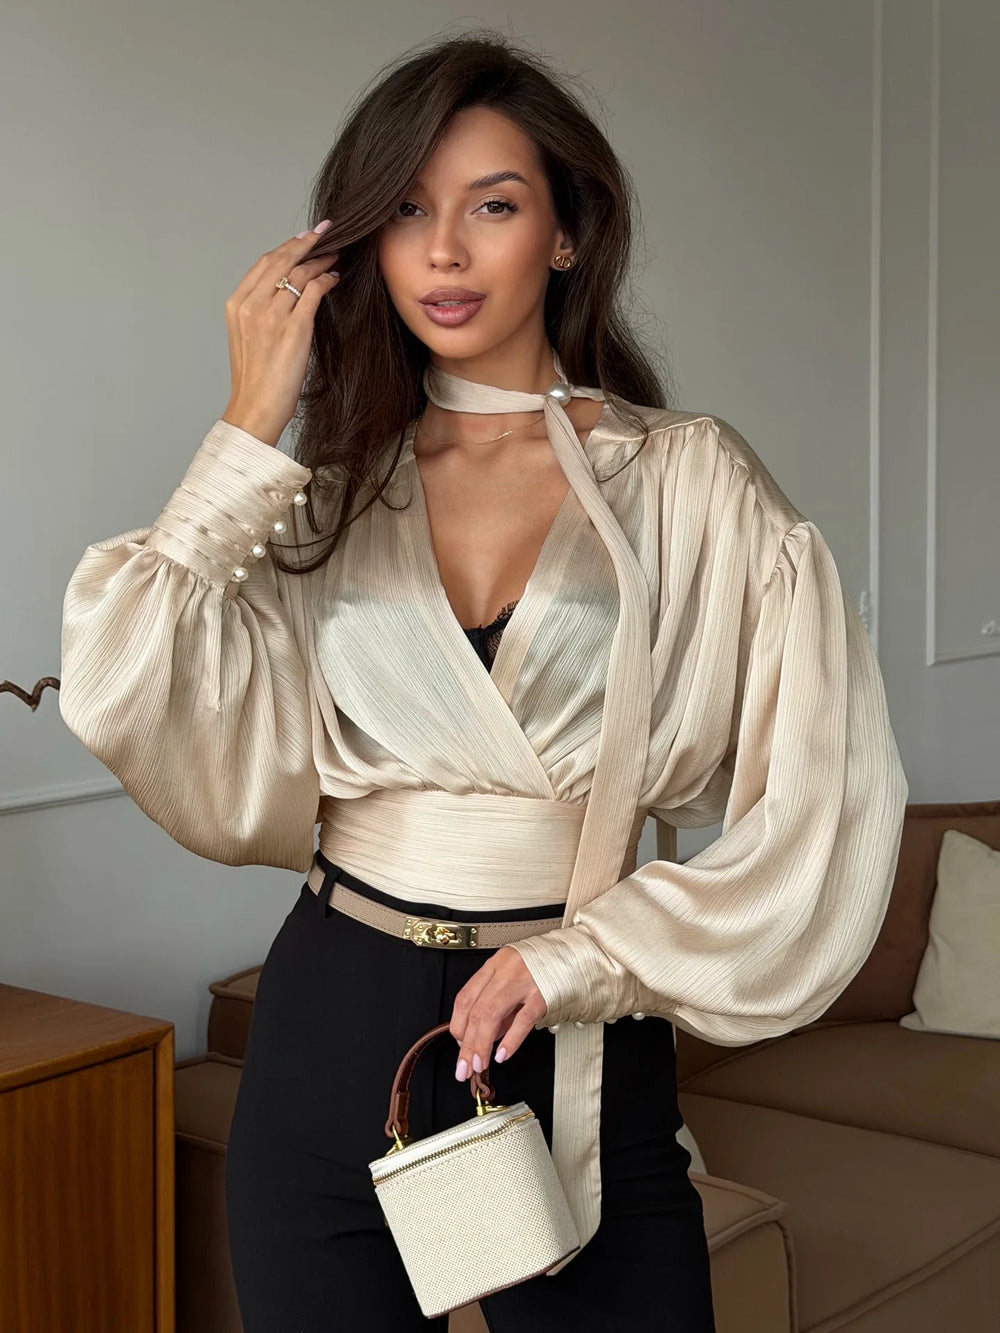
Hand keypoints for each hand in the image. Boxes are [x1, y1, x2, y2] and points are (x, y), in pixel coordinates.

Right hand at [221, 222, 341, 446]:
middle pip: (282, 260)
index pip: (264, 263)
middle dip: (306, 242)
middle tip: (326, 231)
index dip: (287, 246)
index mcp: (236, 305)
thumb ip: (260, 312)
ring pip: (300, 273)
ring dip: (321, 260)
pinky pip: (314, 292)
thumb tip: (285, 292)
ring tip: (335, 256)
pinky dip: (327, 281)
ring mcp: (272, 316)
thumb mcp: (247, 338)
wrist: (255, 408)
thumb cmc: (256, 380)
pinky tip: (335, 278)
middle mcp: (251, 305)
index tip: (304, 237)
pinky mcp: (294, 329)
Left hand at [449, 947, 547, 1080]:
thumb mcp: (513, 980)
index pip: (466, 997)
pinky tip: (502, 1054)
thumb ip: (498, 1006)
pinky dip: (510, 1040)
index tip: (459, 1045)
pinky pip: (523, 1019)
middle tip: (465, 1066)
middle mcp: (506, 970)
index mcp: (495, 964)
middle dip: (467, 1043)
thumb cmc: (544, 967)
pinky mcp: (544, 995)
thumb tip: (482, 1037)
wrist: (576, 956)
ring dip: (481, 1044)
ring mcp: (525, 981)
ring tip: (479, 1064)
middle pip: (477, 1009)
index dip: (458, 1024)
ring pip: (492, 1014)